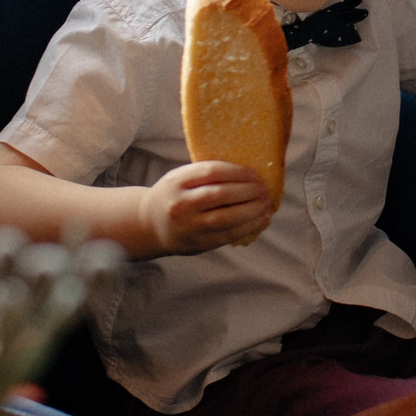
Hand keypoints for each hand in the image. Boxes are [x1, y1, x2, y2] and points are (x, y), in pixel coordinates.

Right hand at [141, 159, 273, 253]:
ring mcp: (188, 226)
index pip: (211, 172)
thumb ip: (204, 174)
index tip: (254, 174)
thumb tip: (247, 172)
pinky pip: (226, 236)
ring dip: (251, 211)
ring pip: (225, 218)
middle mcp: (181, 204)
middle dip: (247, 192)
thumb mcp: (180, 178)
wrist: (149, 225)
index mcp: (177, 181)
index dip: (236, 172)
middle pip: (220, 195)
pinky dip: (247, 228)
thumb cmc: (173, 195)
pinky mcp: (197, 244)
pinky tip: (261, 221)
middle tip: (264, 190)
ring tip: (266, 205)